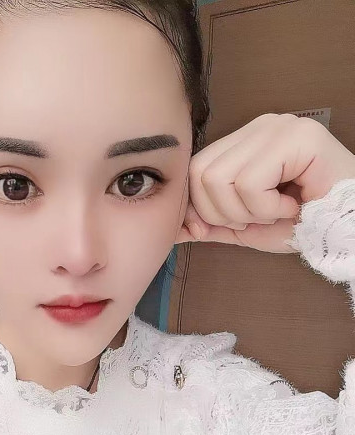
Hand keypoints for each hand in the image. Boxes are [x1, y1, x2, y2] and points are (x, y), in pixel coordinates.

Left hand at [175, 113, 354, 252]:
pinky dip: (267, 207)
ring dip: (248, 211)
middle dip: (223, 213)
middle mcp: (259, 127)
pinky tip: (292, 204)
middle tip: (258, 218)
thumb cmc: (302, 223)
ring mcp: (278, 128)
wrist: (345, 228)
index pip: (195, 168)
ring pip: (221, 178)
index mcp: (244, 143)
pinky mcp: (297, 137)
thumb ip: (210, 223)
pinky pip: (251, 182)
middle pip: (201, 173)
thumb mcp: (245, 226)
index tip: (222, 227)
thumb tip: (174, 227)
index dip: (199, 207)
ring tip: (277, 210)